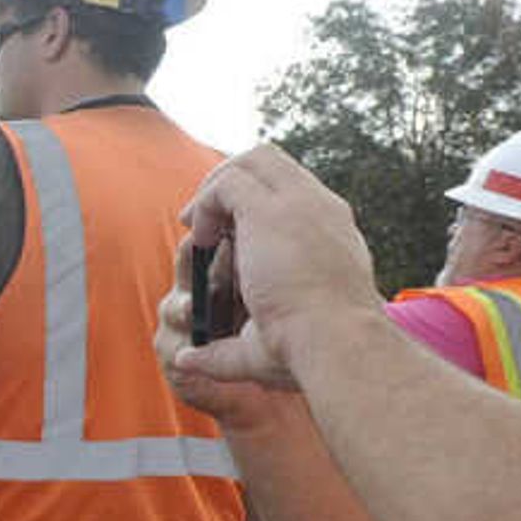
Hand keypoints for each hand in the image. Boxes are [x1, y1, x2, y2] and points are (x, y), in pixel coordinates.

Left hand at [164, 143, 377, 412]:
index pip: (293, 195)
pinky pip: (229, 182)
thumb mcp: (266, 345)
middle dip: (232, 182)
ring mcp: (301, 204)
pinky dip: (207, 202)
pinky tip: (201, 240)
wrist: (337, 345)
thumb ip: (226, 350)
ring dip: (217, 187)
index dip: (256, 207)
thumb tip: (183, 360)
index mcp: (332, 236)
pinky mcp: (273, 209)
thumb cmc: (311, 356)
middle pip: (274, 164)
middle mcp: (322, 210)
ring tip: (197, 228)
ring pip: (254, 160)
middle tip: (203, 225)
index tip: (227, 239)